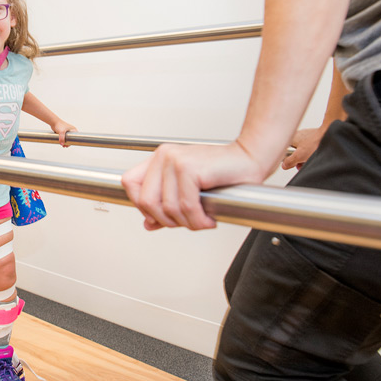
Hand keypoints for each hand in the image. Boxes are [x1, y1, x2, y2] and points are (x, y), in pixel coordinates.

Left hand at [51, 120, 76, 146]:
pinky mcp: (63, 132)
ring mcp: (67, 132)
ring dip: (65, 142)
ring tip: (63, 146)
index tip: (69, 144)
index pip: (75, 137)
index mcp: (73, 130)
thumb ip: (62, 138)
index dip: (72, 142)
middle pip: (71, 139)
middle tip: (65, 146)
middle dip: (68, 143)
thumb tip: (62, 144)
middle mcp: (71, 130)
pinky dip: (63, 140)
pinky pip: (64, 138)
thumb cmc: (59, 125)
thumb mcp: (61, 132)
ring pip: (67, 139)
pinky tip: (61, 143)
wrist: (53, 122)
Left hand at [121, 142, 264, 230]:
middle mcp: (164, 156)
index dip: (141, 205)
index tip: (161, 215)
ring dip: (187, 223)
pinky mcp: (189, 168)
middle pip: (145, 200)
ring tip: (202, 220)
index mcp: (159, 158)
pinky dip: (198, 220)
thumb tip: (148, 224)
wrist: (250, 159)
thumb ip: (166, 205)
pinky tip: (209, 219)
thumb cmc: (223, 173)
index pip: (130, 183)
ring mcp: (175, 160)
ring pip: (167, 208)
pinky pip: (186, 206)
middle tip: (187, 222)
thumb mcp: (188, 190)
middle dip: (166, 220)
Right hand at [281, 127, 324, 169]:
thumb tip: (284, 164)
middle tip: (302, 164)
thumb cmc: (316, 142)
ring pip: (304, 149)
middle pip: (295, 150)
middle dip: (299, 159)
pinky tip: (317, 155)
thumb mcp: (299, 156)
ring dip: (307, 156)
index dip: (287, 157)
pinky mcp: (317, 136)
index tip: (291, 163)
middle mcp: (299, 135)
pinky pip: (312, 147)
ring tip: (311, 160)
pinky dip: (313, 152)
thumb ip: (289, 161)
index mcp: (292, 137)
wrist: (331, 135)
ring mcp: (309, 135)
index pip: (284, 148)